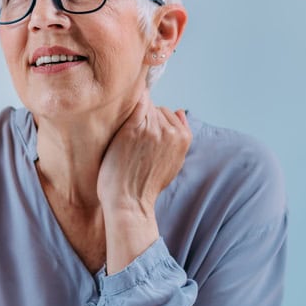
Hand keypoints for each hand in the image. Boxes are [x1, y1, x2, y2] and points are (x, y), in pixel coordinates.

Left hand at [97, 92, 190, 272]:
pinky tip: (121, 112)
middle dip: (143, 119)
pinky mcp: (134, 129)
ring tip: (125, 137)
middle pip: (155, 108)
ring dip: (133, 116)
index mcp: (184, 138)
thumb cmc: (145, 184)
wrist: (128, 201)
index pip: (168, 113)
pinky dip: (130, 105)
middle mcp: (171, 131)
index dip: (153, 122)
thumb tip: (179, 111)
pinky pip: (136, 105)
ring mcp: (153, 129)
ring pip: (144, 106)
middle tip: (132, 138)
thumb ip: (179, 137)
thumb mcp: (173, 162)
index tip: (142, 136)